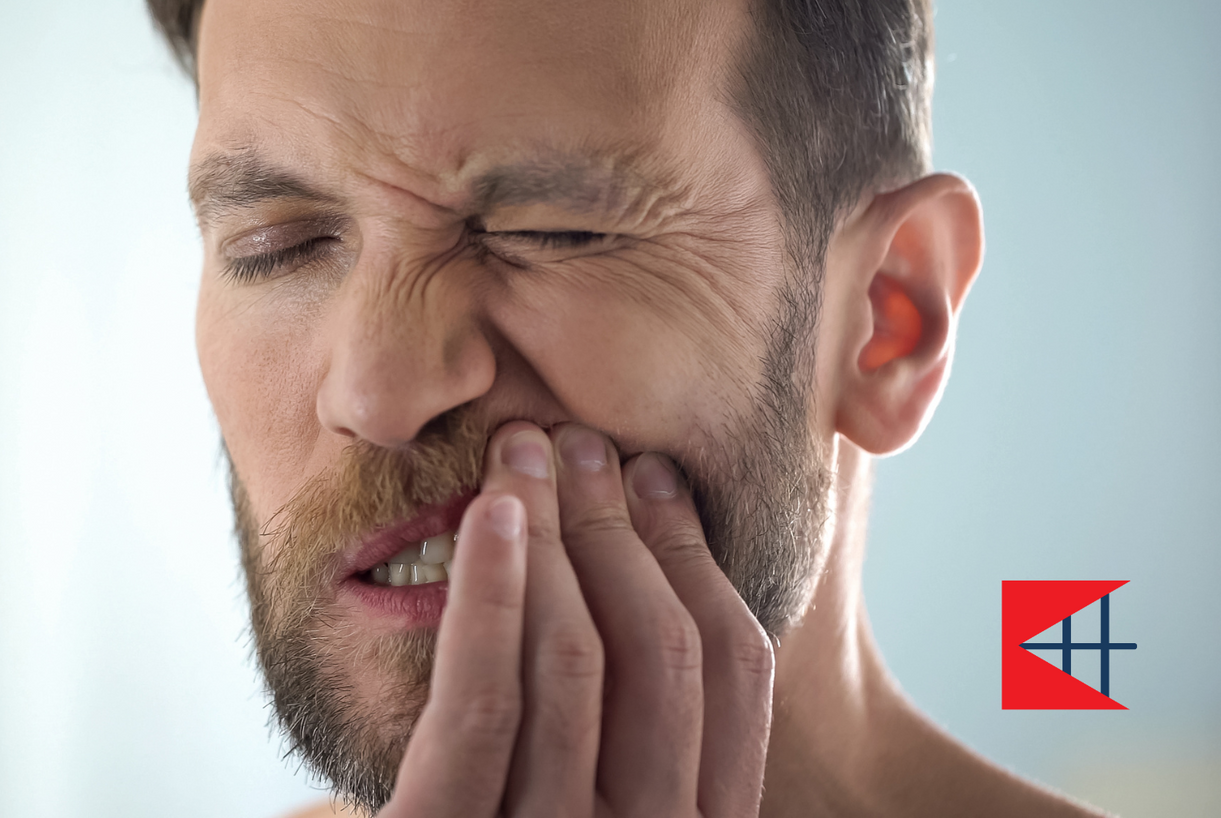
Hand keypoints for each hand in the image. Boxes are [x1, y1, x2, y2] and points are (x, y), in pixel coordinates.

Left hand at [380, 421, 773, 816]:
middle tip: (576, 440)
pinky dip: (490, 594)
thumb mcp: (599, 796)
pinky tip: (487, 515)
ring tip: (518, 452)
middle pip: (659, 648)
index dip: (696, 556)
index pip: (736, 670)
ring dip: (550, 532)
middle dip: (622, 524)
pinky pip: (484, 703)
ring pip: (572, 657)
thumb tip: (656, 564)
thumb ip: (634, 728)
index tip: (654, 473)